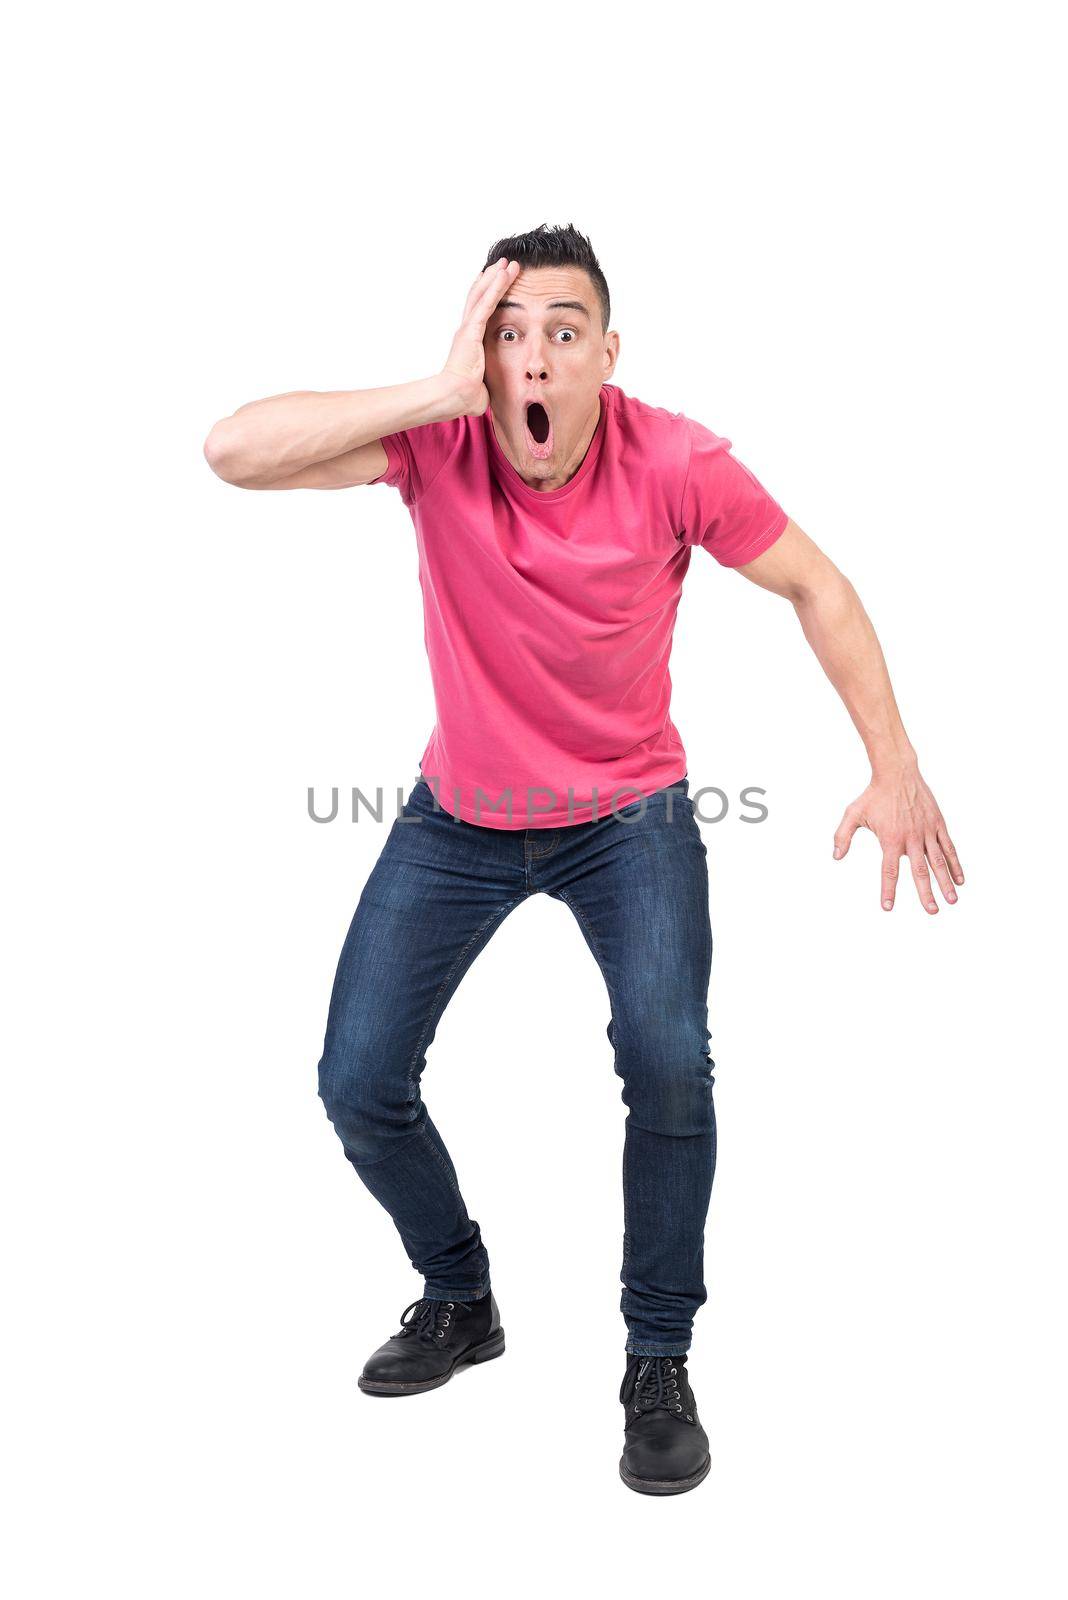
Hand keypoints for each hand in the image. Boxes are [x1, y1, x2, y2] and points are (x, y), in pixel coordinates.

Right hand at [441, 257, 519, 416]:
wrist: (455, 398)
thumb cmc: (466, 396)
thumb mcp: (483, 384)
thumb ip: (489, 380)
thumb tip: (493, 390)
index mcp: (469, 341)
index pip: (480, 312)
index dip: (488, 296)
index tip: (496, 282)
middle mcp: (467, 330)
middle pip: (479, 297)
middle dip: (491, 279)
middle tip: (502, 264)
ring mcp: (468, 328)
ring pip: (483, 295)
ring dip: (496, 277)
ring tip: (507, 262)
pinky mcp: (471, 330)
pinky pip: (487, 303)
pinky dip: (496, 287)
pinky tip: (504, 273)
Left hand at [833, 765, 963, 913]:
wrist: (897, 772)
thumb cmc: (873, 794)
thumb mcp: (853, 813)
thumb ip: (843, 836)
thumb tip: (836, 856)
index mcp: (890, 839)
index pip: (889, 871)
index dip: (888, 890)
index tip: (887, 907)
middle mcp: (911, 838)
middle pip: (920, 871)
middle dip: (926, 894)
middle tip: (931, 912)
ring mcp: (927, 832)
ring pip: (939, 862)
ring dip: (945, 882)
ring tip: (952, 901)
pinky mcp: (938, 824)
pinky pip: (949, 848)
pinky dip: (955, 864)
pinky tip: (960, 880)